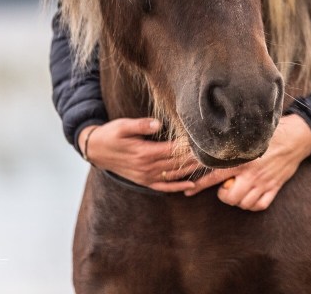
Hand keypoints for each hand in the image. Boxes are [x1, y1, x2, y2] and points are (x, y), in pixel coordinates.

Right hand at [80, 118, 198, 192]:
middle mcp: (147, 167)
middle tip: (214, 154)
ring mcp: (146, 176)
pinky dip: (178, 186)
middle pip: (177, 163)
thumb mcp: (123, 125)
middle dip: (196, 158)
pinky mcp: (144, 180)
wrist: (96, 150)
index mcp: (144, 152)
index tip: (204, 142)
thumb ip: (141, 125)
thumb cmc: (111, 134)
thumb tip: (158, 123)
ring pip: (174, 175)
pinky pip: (164, 186)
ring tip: (209, 166)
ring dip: (192, 171)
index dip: (189, 146)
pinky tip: (192, 185)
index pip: (173, 150)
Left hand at [183, 113, 310, 210]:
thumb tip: (205, 145)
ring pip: (244, 203)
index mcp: (242, 159)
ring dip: (238, 200)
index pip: (215, 175)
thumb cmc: (270, 134)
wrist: (297, 137)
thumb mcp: (248, 136)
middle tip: (226, 186)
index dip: (200, 185)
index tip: (188, 191)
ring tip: (238, 189)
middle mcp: (253, 173)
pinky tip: (251, 195)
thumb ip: (231, 144)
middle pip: (230, 197)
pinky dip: (252, 204)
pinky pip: (260, 205)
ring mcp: (265, 182)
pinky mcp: (275, 187)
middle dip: (224, 195)